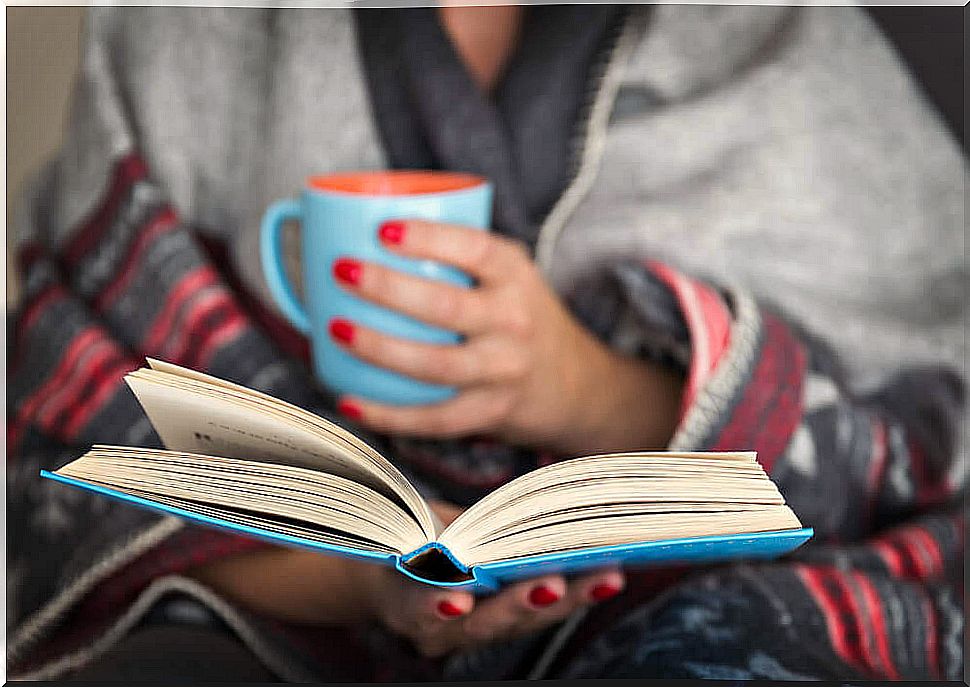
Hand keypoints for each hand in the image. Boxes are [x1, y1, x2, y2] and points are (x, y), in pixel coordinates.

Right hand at [189, 501, 624, 658]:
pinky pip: (534, 606)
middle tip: (552, 582)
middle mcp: (433, 622)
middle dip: (517, 603)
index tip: (453, 590)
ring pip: (517, 620)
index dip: (430, 599)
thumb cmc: (368, 535)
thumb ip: (360, 499)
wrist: (371, 571)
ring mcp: (468, 624)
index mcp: (393, 599)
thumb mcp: (366, 521)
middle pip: (478, 623)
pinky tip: (605, 569)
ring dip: (560, 597)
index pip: (410, 606)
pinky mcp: (496, 610)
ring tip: (601, 574)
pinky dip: (568, 588)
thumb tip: (272, 457)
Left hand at [330, 219, 682, 454]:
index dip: (429, 238)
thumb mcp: (508, 277)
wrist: (573, 383)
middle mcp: (514, 322)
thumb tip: (361, 231)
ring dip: (378, 348)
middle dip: (387, 288)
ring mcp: (503, 371)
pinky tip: (350, 401)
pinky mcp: (490, 412)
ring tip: (335, 328)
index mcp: (516, 276)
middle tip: (341, 270)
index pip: (476, 249)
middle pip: (445, 306)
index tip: (383, 229)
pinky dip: (388, 414)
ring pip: (434, 364)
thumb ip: (458, 257)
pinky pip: (433, 418)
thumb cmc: (518, 317)